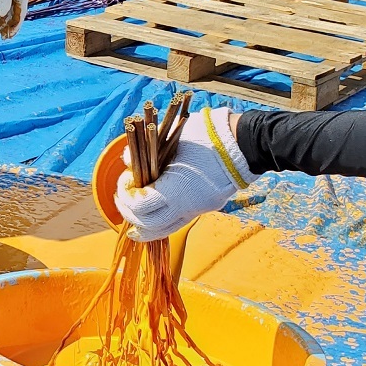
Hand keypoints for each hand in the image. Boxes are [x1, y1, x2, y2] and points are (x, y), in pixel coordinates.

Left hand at [0, 0, 29, 39]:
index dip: (15, 27)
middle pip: (14, 17)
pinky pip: (2, 9)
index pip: (20, 16)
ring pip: (8, 14)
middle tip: (1, 38)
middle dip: (8, 28)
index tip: (9, 36)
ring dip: (1, 23)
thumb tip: (3, 15)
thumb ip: (4, 1)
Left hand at [114, 107, 254, 241]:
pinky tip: (154, 214)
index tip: (125, 181)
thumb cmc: (205, 134)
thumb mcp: (171, 137)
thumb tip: (127, 161)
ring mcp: (198, 210)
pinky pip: (177, 222)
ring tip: (135, 216)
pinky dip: (161, 222)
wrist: (242, 142)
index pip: (140, 207)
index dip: (126, 197)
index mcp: (176, 188)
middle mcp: (186, 206)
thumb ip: (146, 151)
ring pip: (164, 231)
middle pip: (149, 227)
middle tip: (124, 199)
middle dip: (130, 215)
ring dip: (145, 225)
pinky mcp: (205, 208)